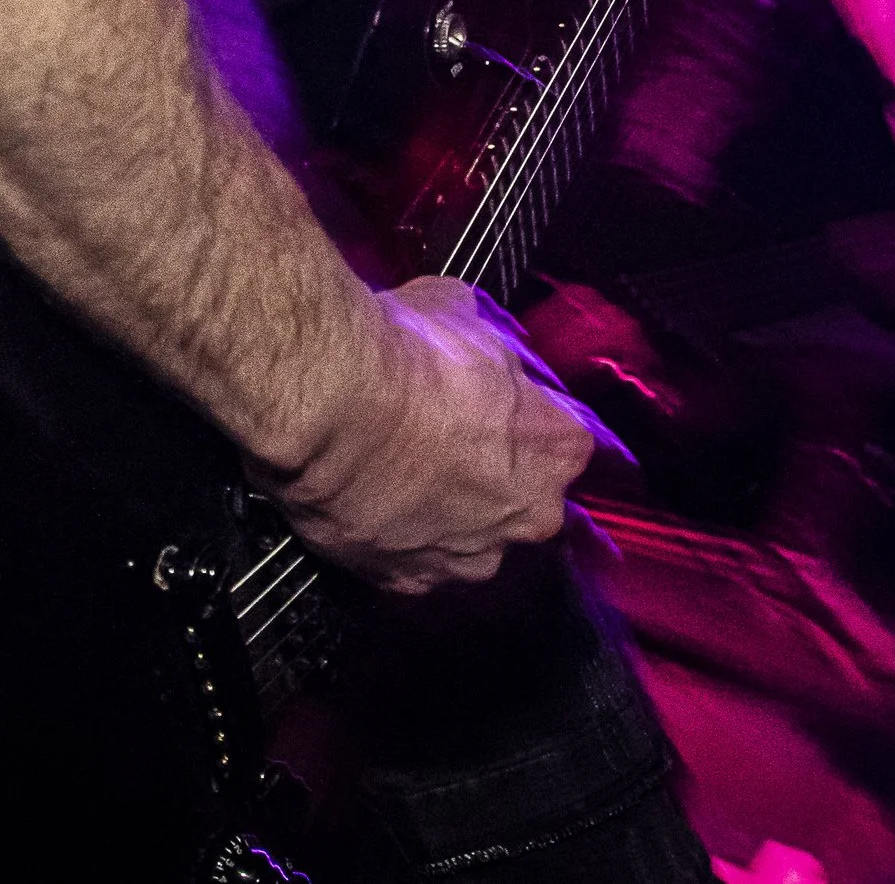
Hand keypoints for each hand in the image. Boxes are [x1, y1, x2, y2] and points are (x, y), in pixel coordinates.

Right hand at [264, 276, 604, 593]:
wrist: (331, 405)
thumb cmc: (403, 359)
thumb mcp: (463, 313)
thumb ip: (486, 342)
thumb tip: (472, 332)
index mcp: (559, 450)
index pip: (562, 440)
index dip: (521, 418)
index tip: (491, 406)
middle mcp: (529, 515)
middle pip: (523, 497)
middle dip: (489, 473)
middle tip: (442, 438)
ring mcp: (470, 556)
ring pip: (470, 537)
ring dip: (444, 511)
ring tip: (399, 470)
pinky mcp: (410, 580)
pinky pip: (413, 563)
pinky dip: (395, 539)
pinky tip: (371, 500)